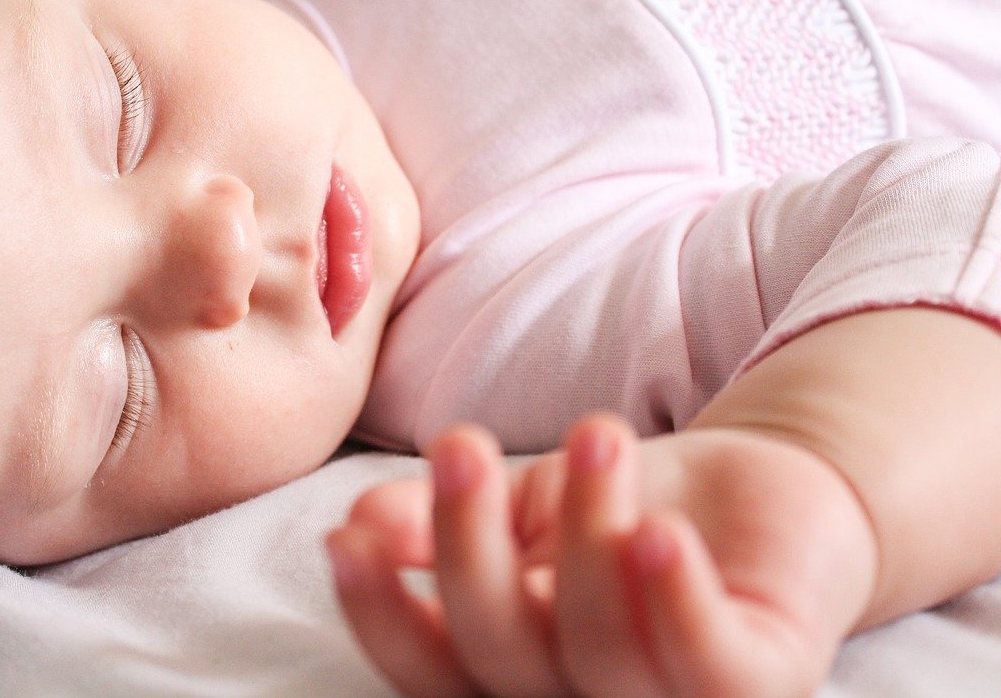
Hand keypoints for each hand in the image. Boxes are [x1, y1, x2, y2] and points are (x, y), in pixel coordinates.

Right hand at [326, 416, 872, 696]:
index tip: (346, 538)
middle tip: (462, 444)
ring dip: (586, 533)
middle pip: (499, 652)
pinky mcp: (759, 677)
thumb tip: (357, 521)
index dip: (380, 614)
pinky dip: (676, 601)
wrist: (755, 489)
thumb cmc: (620, 503)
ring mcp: (670, 695)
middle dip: (468, 544)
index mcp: (514, 663)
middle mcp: (578, 695)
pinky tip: (658, 530)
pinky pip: (710, 666)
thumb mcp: (518, 503)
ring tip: (599, 435)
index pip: (428, 666)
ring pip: (599, 649)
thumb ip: (439, 517)